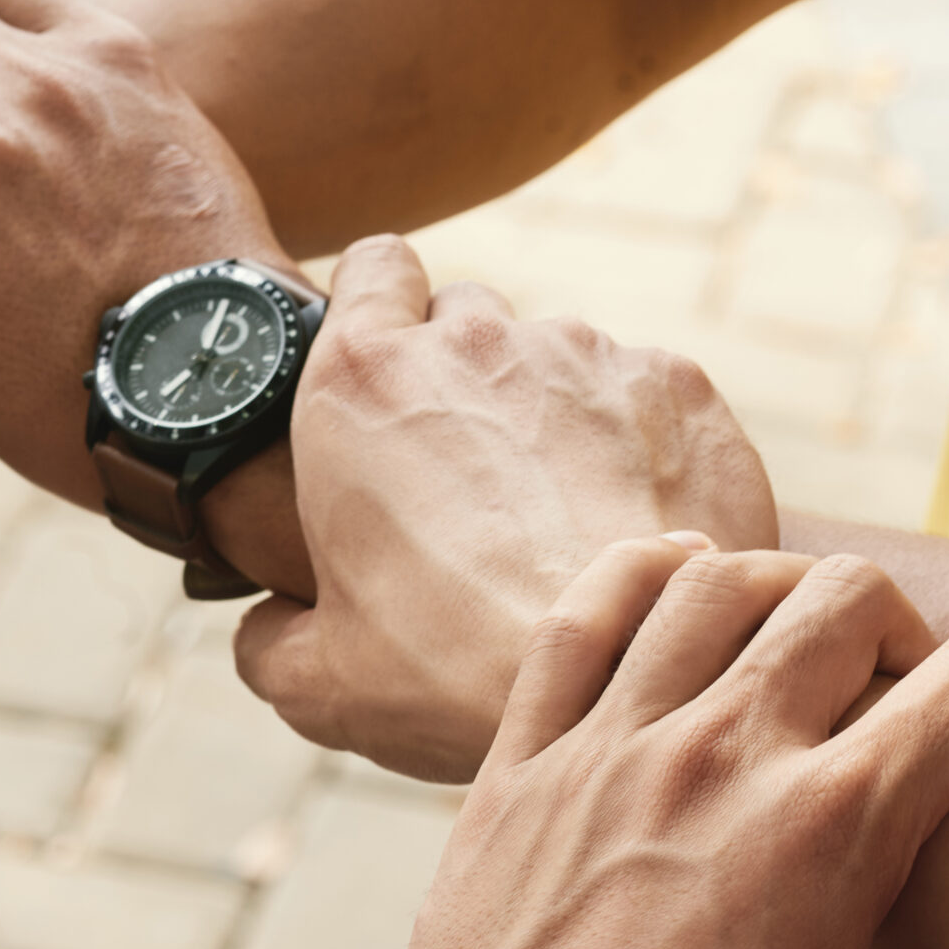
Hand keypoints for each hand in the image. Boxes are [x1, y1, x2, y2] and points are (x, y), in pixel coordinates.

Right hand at [234, 241, 779, 781]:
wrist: (620, 679)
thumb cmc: (450, 674)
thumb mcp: (316, 680)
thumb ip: (271, 636)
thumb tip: (270, 631)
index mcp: (361, 382)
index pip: (370, 268)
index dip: (377, 309)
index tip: (384, 370)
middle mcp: (473, 343)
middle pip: (464, 316)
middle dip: (461, 377)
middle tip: (466, 482)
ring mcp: (583, 355)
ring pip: (556, 357)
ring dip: (548, 417)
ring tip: (556, 521)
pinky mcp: (677, 386)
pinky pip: (642, 392)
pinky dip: (633, 443)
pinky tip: (626, 523)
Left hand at [399, 539, 948, 948]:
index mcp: (838, 831)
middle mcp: (725, 759)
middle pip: (846, 597)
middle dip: (902, 624)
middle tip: (897, 684)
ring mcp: (610, 752)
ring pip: (711, 582)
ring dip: (774, 586)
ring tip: (789, 634)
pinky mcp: (516, 768)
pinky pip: (576, 621)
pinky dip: (638, 576)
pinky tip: (671, 585)